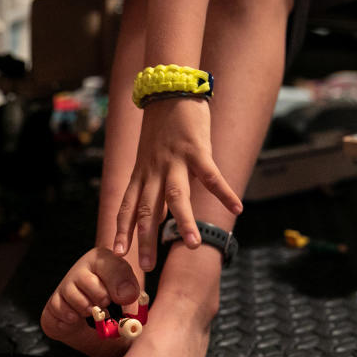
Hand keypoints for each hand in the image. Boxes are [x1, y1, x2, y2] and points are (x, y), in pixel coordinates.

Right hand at [40, 248, 140, 341]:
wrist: (92, 319)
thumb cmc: (112, 302)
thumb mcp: (128, 292)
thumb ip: (130, 290)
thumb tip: (126, 295)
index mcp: (103, 259)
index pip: (111, 264)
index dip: (118, 283)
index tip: (124, 298)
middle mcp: (82, 267)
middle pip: (92, 285)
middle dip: (103, 301)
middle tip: (106, 304)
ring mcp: (66, 283)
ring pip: (79, 301)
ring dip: (90, 312)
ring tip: (93, 310)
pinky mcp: (55, 301)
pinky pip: (65, 313)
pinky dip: (75, 319)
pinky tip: (79, 316)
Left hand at [113, 97, 241, 270]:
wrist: (169, 90)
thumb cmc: (161, 127)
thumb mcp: (148, 156)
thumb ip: (152, 182)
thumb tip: (158, 209)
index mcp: (142, 174)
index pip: (126, 207)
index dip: (121, 230)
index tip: (118, 254)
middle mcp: (154, 171)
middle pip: (147, 210)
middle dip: (146, 239)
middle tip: (147, 267)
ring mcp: (175, 161)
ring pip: (177, 197)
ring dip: (183, 222)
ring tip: (191, 245)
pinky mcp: (197, 150)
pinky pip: (211, 176)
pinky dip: (224, 192)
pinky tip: (237, 208)